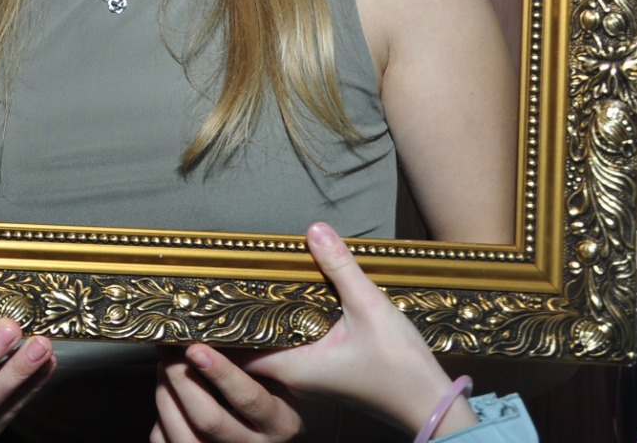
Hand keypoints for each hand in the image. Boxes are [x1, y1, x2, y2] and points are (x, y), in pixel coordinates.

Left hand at [151, 345, 301, 442]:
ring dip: (165, 396)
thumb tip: (209, 331)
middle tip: (168, 349)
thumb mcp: (279, 379)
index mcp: (282, 424)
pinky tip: (167, 396)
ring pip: (184, 437)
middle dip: (181, 379)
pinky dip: (161, 420)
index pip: (249, 399)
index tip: (195, 349)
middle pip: (209, 420)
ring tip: (164, 367)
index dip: (220, 373)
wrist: (271, 430)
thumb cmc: (278, 396)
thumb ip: (255, 360)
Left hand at [239, 224, 478, 436]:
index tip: (204, 298)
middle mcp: (293, 378)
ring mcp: (309, 379)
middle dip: (237, 316)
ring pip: (271, 347)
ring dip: (262, 320)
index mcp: (292, 367)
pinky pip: (291, 349)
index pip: (235, 349)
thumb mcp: (369, 308)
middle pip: (249, 345)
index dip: (216, 327)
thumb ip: (340, 267)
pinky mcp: (324, 376)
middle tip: (219, 282)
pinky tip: (287, 304)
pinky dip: (284, 328)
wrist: (433, 406)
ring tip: (244, 286)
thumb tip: (314, 230)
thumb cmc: (402, 367)